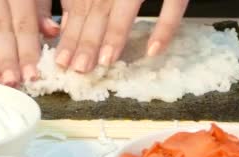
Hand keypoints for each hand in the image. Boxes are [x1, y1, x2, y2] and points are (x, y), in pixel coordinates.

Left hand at [56, 0, 189, 72]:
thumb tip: (67, 21)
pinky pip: (174, 2)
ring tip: (106, 61)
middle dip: (87, 38)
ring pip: (129, 3)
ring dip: (116, 33)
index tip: (63, 59)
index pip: (81, 1)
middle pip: (99, 5)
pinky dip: (165, 26)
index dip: (71, 31)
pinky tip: (153, 50)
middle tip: (79, 68)